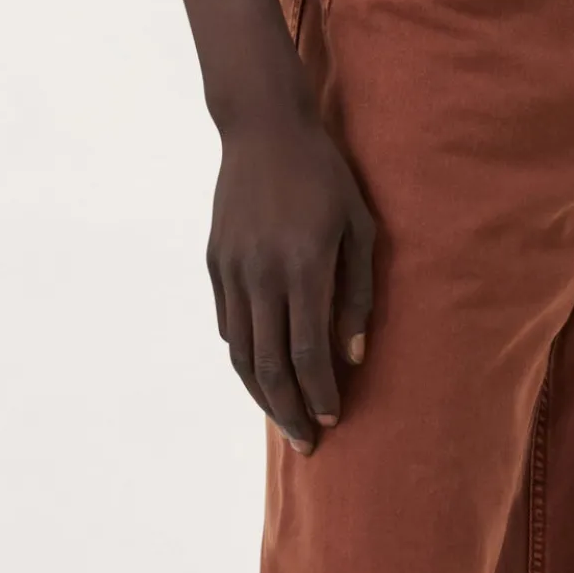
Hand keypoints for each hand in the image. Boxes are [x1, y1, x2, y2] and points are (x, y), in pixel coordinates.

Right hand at [207, 100, 375, 453]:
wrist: (263, 129)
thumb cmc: (325, 177)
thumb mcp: (358, 229)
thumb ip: (357, 294)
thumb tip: (352, 355)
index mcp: (302, 269)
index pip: (307, 353)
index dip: (320, 394)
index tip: (333, 419)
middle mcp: (261, 276)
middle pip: (269, 366)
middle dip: (289, 411)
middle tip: (306, 443)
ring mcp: (231, 271)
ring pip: (241, 353)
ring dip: (261, 393)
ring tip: (282, 417)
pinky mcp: (215, 263)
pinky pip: (228, 324)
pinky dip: (245, 356)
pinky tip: (263, 372)